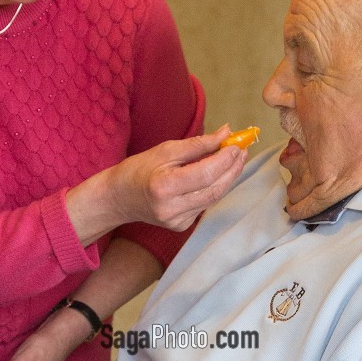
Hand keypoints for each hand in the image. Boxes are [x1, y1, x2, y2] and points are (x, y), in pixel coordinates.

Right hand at [67, 127, 244, 241]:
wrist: (119, 198)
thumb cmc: (139, 169)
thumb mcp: (166, 150)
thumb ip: (198, 144)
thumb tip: (225, 134)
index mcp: (164, 187)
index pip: (206, 173)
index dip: (225, 159)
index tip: (237, 144)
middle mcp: (171, 208)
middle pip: (214, 188)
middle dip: (232, 168)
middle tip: (242, 150)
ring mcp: (177, 221)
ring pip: (213, 198)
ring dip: (227, 178)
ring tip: (235, 159)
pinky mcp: (181, 227)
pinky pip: (205, 205)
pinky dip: (214, 188)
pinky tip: (216, 175)